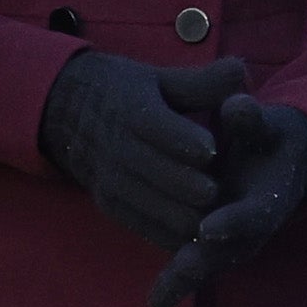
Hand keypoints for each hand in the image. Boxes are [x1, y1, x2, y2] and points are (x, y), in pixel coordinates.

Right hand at [39, 50, 251, 255]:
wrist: (67, 114)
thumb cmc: (126, 93)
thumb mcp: (159, 79)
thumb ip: (202, 82)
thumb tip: (239, 71)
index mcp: (129, 109)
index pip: (152, 125)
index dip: (182, 139)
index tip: (211, 149)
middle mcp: (115, 147)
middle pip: (151, 171)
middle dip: (185, 185)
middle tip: (217, 192)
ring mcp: (110, 180)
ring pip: (148, 205)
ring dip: (181, 214)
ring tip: (214, 217)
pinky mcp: (110, 205)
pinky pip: (142, 227)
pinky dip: (169, 234)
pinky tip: (198, 234)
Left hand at [152, 94, 306, 306]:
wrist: (285, 160)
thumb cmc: (269, 137)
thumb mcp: (264, 124)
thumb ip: (250, 119)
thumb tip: (238, 106)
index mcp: (272, 195)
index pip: (253, 213)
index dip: (233, 221)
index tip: (208, 228)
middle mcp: (256, 226)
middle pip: (231, 250)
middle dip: (205, 262)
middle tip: (180, 273)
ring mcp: (240, 241)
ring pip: (213, 265)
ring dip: (189, 281)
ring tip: (162, 297)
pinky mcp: (221, 247)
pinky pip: (200, 267)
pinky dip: (181, 284)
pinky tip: (157, 302)